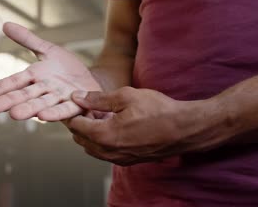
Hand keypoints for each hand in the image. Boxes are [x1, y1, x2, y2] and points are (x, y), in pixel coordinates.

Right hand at [0, 23, 101, 120]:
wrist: (90, 81)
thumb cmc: (66, 69)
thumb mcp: (48, 50)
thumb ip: (27, 39)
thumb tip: (4, 25)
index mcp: (34, 78)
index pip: (13, 82)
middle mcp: (43, 90)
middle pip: (24, 95)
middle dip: (10, 101)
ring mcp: (59, 99)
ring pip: (41, 104)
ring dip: (29, 109)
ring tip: (15, 114)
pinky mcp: (75, 104)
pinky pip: (64, 110)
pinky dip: (54, 113)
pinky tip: (43, 117)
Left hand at [67, 87, 234, 165]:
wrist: (184, 129)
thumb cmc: (158, 110)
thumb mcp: (126, 96)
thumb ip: (98, 99)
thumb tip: (78, 97)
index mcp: (105, 135)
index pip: (76, 126)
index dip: (73, 112)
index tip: (76, 102)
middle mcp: (109, 152)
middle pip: (81, 139)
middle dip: (80, 123)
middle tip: (88, 107)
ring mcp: (119, 159)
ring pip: (92, 148)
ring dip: (90, 133)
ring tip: (100, 115)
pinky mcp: (128, 161)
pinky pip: (105, 153)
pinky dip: (102, 140)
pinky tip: (112, 126)